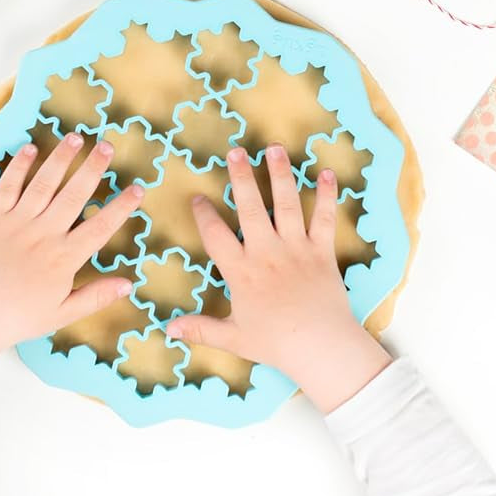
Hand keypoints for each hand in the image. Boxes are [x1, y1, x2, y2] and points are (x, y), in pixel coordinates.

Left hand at [0, 134, 141, 364]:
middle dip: (93, 168)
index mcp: (63, 259)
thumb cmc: (19, 317)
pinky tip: (31, 148)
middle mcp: (43, 236)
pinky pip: (7, 186)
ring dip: (61, 159)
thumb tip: (129, 284)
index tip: (138, 189)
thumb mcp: (63, 314)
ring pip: (44, 184)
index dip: (121, 207)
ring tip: (76, 138)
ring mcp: (16, 224)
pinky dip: (19, 166)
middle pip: (74, 195)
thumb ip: (96, 296)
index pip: (101, 227)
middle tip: (107, 147)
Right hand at [166, 146, 391, 413]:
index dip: (204, 214)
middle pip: (250, 208)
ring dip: (280, 174)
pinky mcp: (322, 251)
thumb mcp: (233, 338)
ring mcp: (296, 249)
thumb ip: (200, 329)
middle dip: (241, 177)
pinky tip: (327, 174)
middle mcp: (266, 253)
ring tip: (274, 149)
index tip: (197, 196)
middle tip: (235, 151)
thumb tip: (168, 329)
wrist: (320, 346)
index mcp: (241, 272)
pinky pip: (325, 219)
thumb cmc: (276, 344)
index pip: (216, 235)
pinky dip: (327, 196)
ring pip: (286, 204)